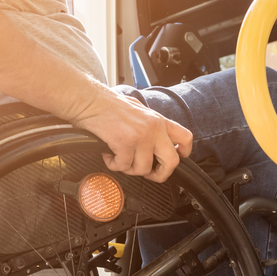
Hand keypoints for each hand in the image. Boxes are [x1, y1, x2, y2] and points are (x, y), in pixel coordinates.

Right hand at [68, 89, 193, 181]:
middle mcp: (154, 128)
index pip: (186, 138)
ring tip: (119, 158)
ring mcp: (141, 136)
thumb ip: (151, 128)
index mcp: (159, 121)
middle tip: (148, 174)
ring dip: (129, 169)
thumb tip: (155, 147)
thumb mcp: (139, 112)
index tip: (175, 161)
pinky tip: (108, 154)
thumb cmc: (109, 106)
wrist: (90, 101)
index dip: (184, 154)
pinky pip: (123, 166)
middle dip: (160, 174)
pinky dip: (113, 164)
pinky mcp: (125, 143)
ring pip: (143, 169)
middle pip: (172, 162)